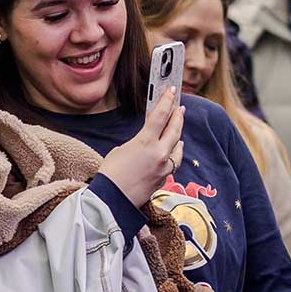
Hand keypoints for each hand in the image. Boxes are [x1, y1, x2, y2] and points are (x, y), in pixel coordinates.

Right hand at [99, 88, 183, 206]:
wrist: (113, 200)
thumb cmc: (111, 174)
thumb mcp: (121, 150)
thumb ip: (138, 142)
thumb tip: (147, 143)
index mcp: (146, 142)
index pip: (161, 115)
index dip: (167, 101)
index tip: (172, 91)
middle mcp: (159, 154)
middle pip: (175, 130)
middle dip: (177, 116)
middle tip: (179, 107)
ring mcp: (164, 168)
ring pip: (177, 147)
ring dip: (178, 135)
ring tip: (179, 126)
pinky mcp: (164, 179)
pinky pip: (173, 162)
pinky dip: (174, 153)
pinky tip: (174, 150)